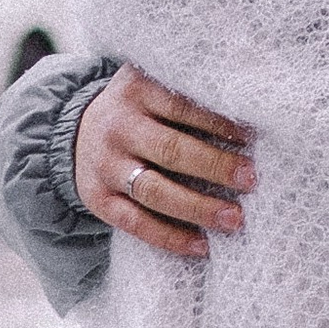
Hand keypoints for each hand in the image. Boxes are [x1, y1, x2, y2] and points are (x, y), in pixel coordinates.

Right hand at [74, 67, 254, 258]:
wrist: (75, 130)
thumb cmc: (138, 108)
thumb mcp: (153, 82)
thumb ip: (190, 88)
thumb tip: (250, 109)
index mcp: (136, 90)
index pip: (183, 106)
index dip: (219, 122)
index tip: (252, 137)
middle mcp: (118, 127)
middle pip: (171, 150)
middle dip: (215, 166)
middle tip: (251, 179)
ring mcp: (105, 165)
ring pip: (154, 191)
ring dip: (198, 208)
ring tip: (235, 219)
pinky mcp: (98, 199)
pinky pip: (136, 223)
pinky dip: (170, 237)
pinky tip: (202, 246)